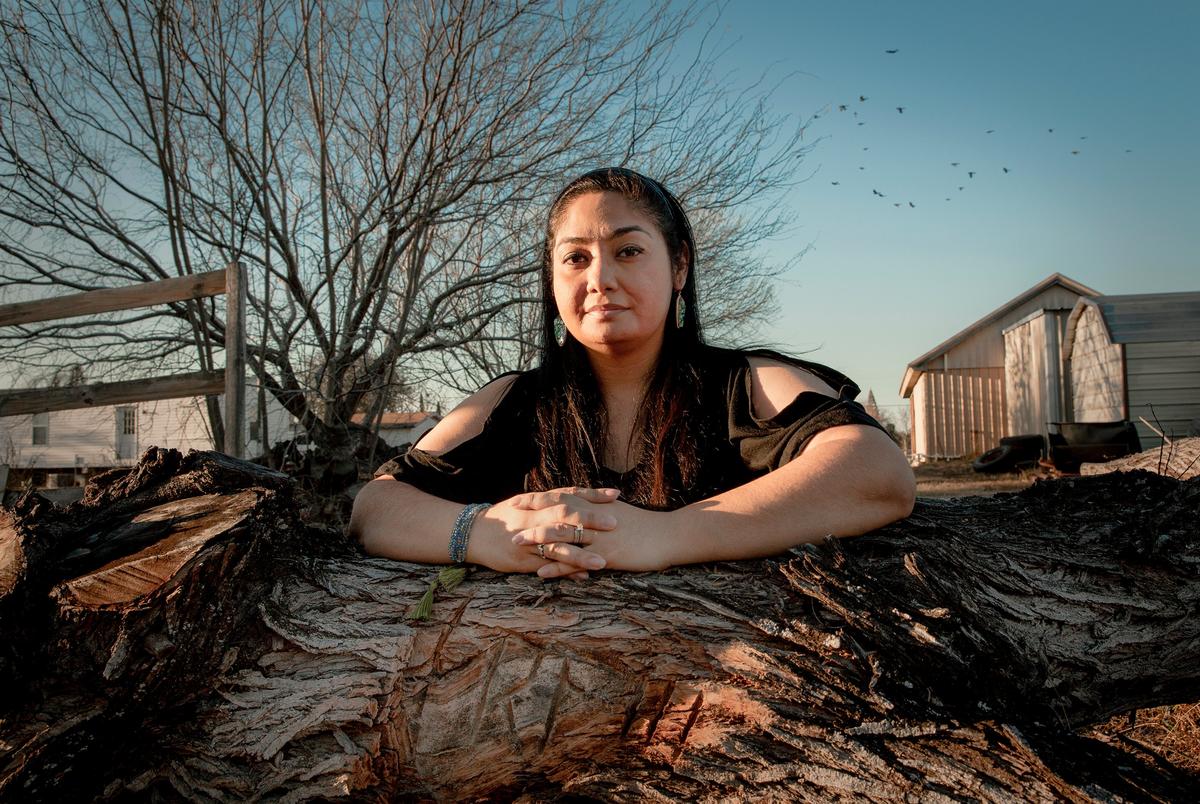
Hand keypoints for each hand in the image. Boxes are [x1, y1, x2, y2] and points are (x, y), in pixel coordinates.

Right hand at [469, 487, 619, 578]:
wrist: (472, 533)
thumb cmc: (504, 518)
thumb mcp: (526, 505)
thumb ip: (550, 504)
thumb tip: (578, 502)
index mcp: (538, 503)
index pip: (569, 494)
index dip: (592, 495)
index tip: (615, 495)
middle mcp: (535, 517)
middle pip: (566, 515)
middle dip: (590, 520)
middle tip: (615, 523)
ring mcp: (529, 538)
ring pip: (557, 544)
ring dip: (581, 553)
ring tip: (603, 562)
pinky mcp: (522, 558)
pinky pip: (546, 564)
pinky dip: (565, 570)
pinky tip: (583, 577)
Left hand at [513, 499, 673, 578]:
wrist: (672, 535)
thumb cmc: (648, 526)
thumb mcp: (621, 512)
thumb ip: (601, 510)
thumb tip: (587, 508)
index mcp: (597, 505)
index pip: (562, 498)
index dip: (539, 500)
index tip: (519, 501)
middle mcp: (595, 518)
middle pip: (557, 516)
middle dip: (532, 519)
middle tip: (510, 524)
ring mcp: (600, 536)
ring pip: (563, 537)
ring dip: (538, 542)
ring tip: (517, 547)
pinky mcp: (607, 554)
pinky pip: (577, 562)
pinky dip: (558, 567)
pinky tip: (542, 574)